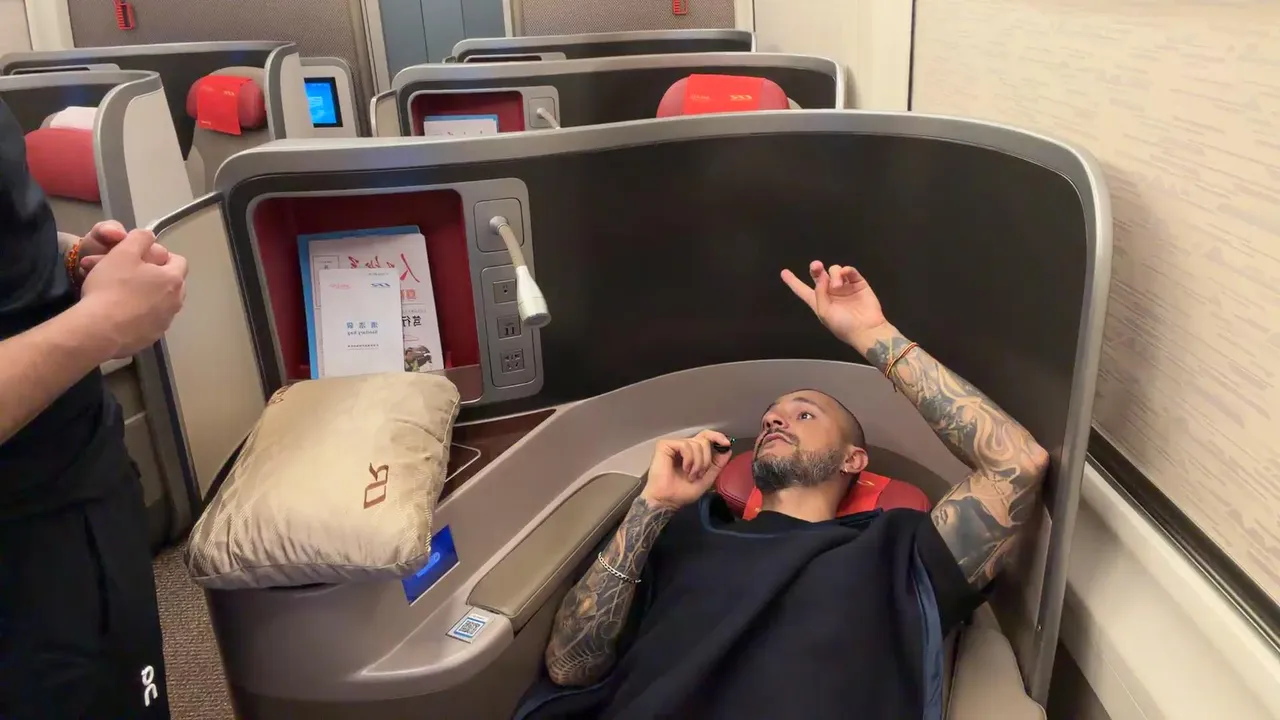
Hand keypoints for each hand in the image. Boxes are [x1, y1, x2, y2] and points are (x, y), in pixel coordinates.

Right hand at [79, 229, 187, 358]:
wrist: (99, 330)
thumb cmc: (112, 287)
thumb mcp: (123, 252)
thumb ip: (140, 238)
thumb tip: (150, 236)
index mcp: (173, 280)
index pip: (178, 261)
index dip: (160, 255)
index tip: (141, 257)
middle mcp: (176, 302)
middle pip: (171, 283)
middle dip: (154, 276)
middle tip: (128, 273)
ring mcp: (165, 323)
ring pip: (160, 302)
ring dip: (146, 295)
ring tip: (121, 292)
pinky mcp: (151, 338)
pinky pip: (149, 320)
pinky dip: (138, 314)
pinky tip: (118, 312)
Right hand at [641, 430, 733, 509]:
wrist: (667, 501)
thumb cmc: (682, 492)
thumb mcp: (707, 479)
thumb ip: (717, 464)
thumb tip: (728, 449)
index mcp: (692, 453)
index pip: (706, 437)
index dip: (717, 437)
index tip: (726, 444)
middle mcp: (683, 447)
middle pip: (704, 440)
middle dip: (707, 459)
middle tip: (699, 474)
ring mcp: (674, 445)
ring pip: (697, 444)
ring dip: (698, 463)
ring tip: (690, 475)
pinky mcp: (664, 445)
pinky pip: (686, 445)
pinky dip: (689, 459)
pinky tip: (685, 469)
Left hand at [782, 261, 889, 350]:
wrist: (866, 329)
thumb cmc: (843, 325)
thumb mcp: (824, 312)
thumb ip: (820, 293)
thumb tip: (821, 275)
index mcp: (819, 302)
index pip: (803, 290)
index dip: (793, 282)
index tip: (784, 273)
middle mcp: (830, 293)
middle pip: (818, 275)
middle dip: (815, 268)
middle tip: (816, 266)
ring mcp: (844, 287)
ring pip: (834, 271)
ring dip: (834, 275)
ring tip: (838, 286)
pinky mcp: (858, 283)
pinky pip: (849, 271)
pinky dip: (845, 270)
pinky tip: (845, 274)